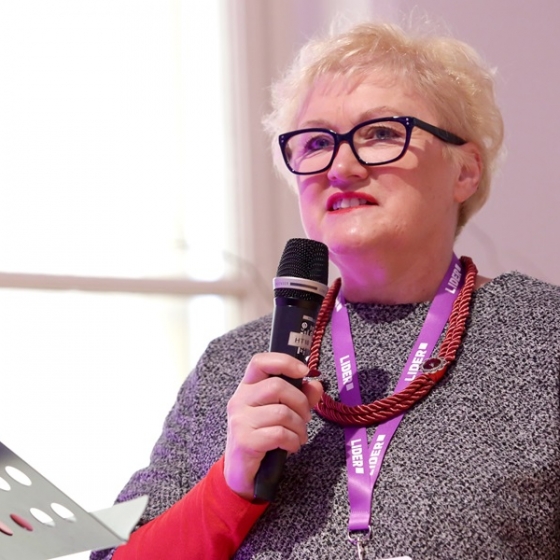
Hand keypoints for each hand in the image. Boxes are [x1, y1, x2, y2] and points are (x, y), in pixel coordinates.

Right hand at [224, 352, 322, 499]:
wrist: (242, 472)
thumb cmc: (262, 436)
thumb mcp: (282, 413)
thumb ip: (300, 396)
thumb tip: (316, 385)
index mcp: (248, 387)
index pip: (260, 362)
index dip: (284, 362)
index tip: (304, 371)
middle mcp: (240, 399)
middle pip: (277, 386)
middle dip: (300, 403)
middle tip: (305, 418)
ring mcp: (240, 420)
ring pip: (281, 412)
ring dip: (299, 427)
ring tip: (299, 436)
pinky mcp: (245, 440)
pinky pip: (279, 434)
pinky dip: (293, 441)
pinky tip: (291, 446)